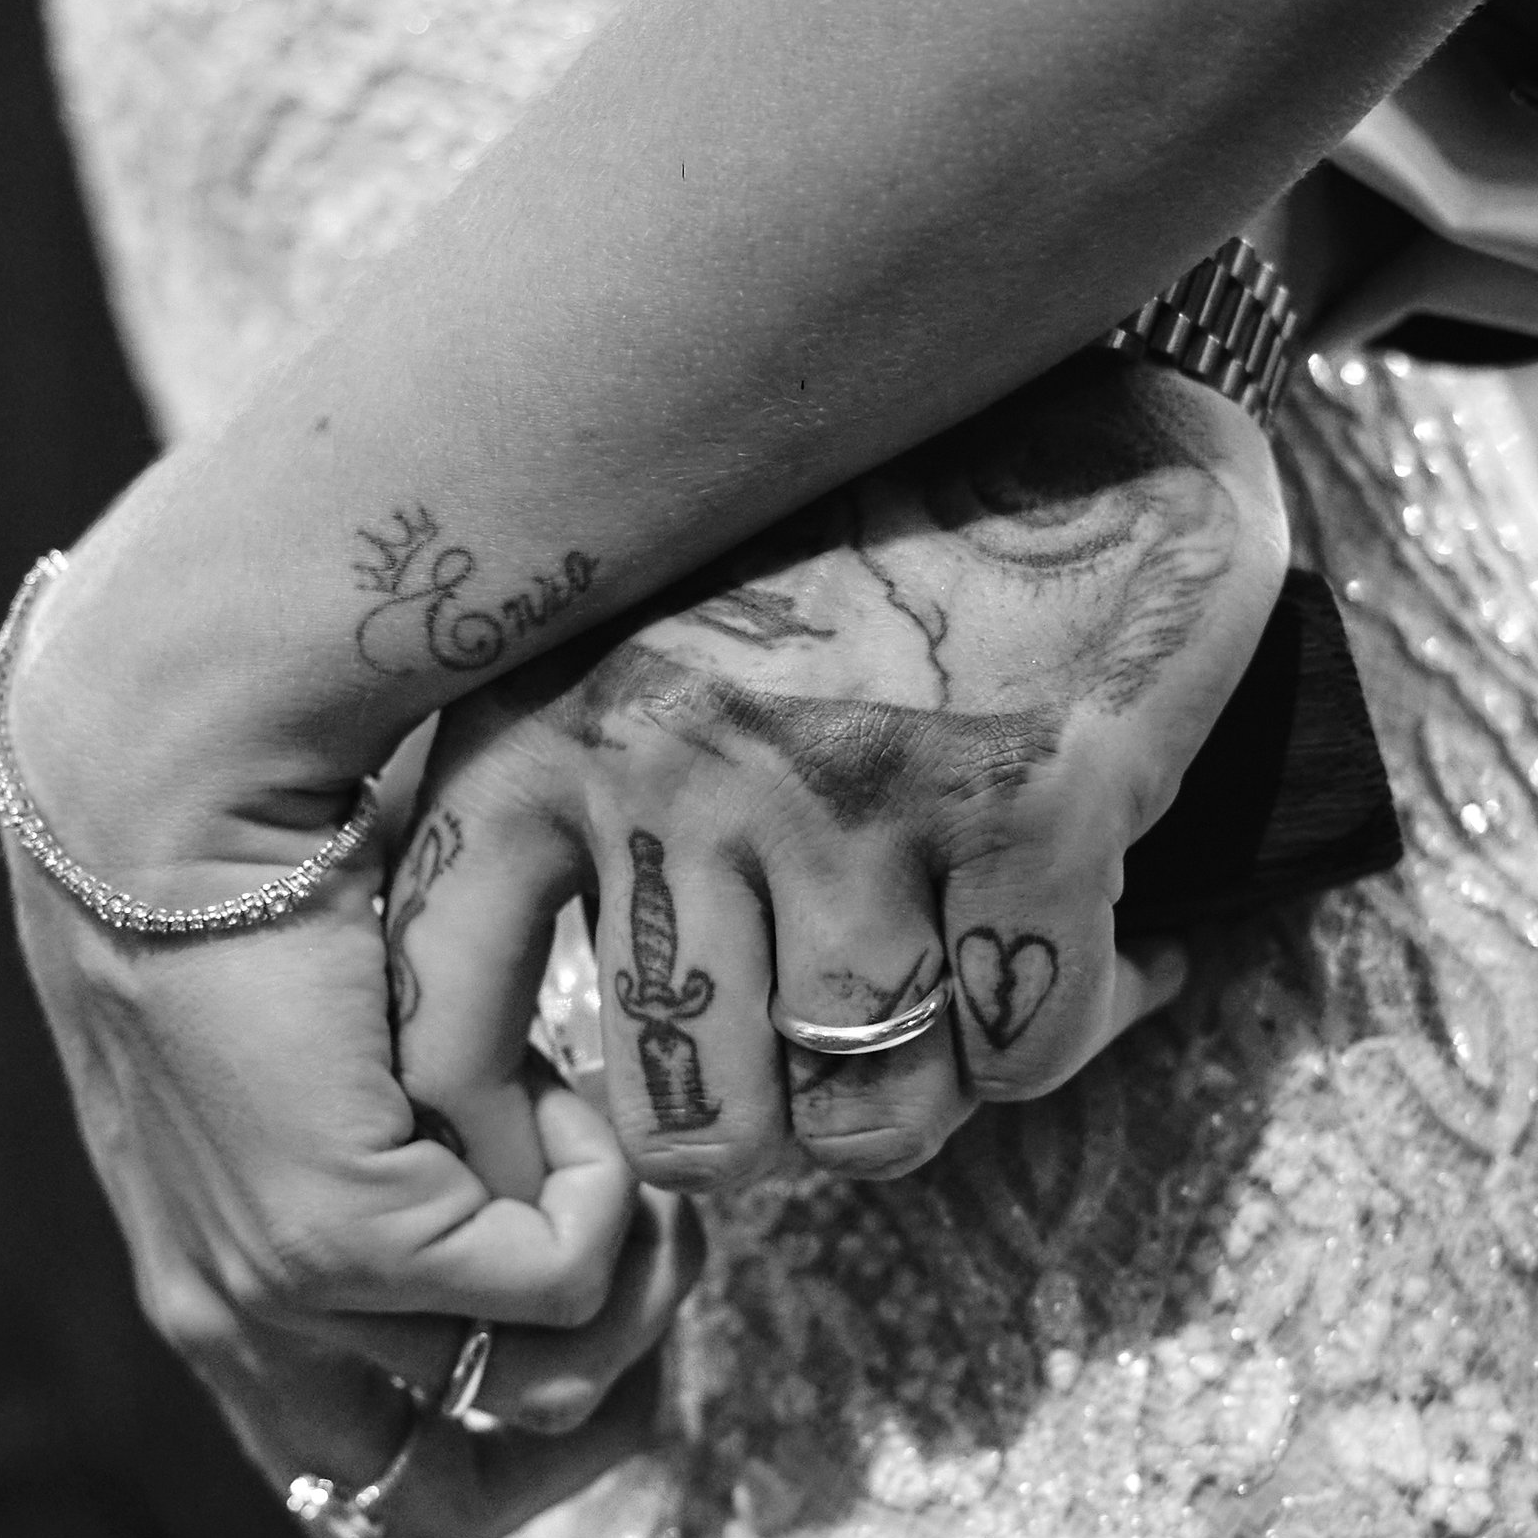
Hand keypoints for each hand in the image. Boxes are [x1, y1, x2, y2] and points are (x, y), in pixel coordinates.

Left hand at [0, 595, 700, 1537]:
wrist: (168, 807)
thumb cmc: (267, 907)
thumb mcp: (346, 1088)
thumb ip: (422, 1191)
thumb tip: (576, 1258)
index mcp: (225, 1316)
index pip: (370, 1510)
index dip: (510, 1459)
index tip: (589, 1330)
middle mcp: (238, 1337)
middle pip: (453, 1513)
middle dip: (597, 1409)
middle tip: (644, 1261)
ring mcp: (282, 1301)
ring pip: (546, 1381)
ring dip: (617, 1258)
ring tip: (591, 1124)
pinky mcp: (338, 1234)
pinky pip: (558, 1272)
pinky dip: (598, 1182)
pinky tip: (556, 1075)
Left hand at [387, 359, 1287, 1195]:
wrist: (1055, 365)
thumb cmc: (828, 535)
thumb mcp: (615, 637)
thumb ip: (537, 808)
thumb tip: (480, 1069)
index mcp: (543, 734)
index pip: (443, 1022)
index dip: (505, 1152)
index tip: (577, 1173)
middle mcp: (678, 771)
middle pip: (692, 1128)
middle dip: (766, 1147)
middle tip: (819, 1092)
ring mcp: (855, 796)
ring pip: (869, 1116)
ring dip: (919, 1108)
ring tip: (950, 1033)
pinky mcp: (1030, 802)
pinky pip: (1024, 1047)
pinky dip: (1061, 1037)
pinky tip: (1095, 963)